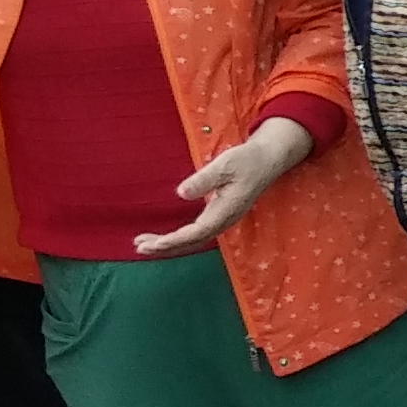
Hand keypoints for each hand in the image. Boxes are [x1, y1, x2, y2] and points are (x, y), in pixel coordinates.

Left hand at [136, 116, 314, 255]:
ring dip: (169, 244)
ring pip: (193, 240)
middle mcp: (223, 221)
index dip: (172, 240)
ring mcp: (222, 220)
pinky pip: (196, 234)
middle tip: (139, 246)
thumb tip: (181, 192)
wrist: (267, 160)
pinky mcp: (220, 216)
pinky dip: (178, 238)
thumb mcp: (225, 165)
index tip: (152, 244)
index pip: (194, 233)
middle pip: (191, 242)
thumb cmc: (246, 160)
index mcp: (224, 212)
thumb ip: (204, 180)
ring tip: (144, 244)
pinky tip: (165, 236)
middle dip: (165, 247)